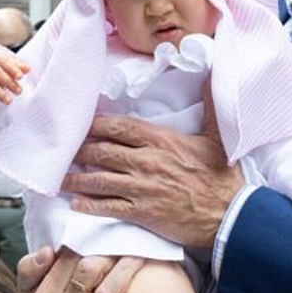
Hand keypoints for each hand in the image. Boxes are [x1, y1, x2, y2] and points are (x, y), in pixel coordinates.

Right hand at [18, 246, 150, 292]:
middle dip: (108, 253)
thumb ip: (29, 267)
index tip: (99, 233)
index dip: (86, 242)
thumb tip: (47, 250)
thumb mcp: (31, 290)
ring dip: (126, 272)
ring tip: (140, 256)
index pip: (67, 258)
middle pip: (88, 270)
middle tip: (125, 240)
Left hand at [59, 86, 243, 248]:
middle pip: (103, 151)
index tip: (83, 126)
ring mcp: (142, 188)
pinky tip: (76, 204)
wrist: (230, 216)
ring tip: (61, 179)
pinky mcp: (142, 213)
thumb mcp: (218, 137)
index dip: (97, 126)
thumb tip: (212, 76)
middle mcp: (146, 161)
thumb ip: (210, 107)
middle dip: (81, 151)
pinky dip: (89, 206)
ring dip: (77, 179)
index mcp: (161, 140)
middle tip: (66, 152)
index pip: (119, 127)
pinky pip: (108, 207)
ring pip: (100, 179)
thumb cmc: (222, 178)